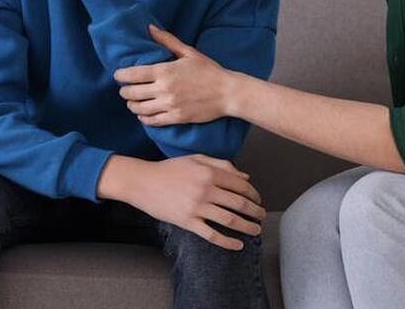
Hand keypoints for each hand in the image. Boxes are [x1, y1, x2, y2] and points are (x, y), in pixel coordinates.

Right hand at [103, 154, 265, 250]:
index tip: (258, 200)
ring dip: (247, 227)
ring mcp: (196, 207)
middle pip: (239, 204)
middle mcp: (206, 190)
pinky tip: (238, 245)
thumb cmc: (169, 169)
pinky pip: (212, 235)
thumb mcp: (196, 159)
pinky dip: (227, 242)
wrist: (143, 182)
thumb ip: (222, 165)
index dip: (254, 194)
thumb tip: (245, 177)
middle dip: (255, 212)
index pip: (241, 185)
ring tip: (256, 230)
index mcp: (209, 173)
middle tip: (262, 216)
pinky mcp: (187, 222)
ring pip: (230, 220)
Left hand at [115, 26, 238, 124]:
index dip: (121, 76)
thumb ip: (167, 40)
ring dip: (132, 105)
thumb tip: (150, 28)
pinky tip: (144, 114)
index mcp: (165, 71)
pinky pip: (152, 121)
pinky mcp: (176, 118)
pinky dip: (144, 118)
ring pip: (139, 109)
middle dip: (125, 91)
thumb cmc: (209, 71)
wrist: (227, 93)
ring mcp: (169, 105)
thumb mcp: (189, 52)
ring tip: (133, 102)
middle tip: (125, 89)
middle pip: (132, 93)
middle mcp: (164, 89)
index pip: (133, 74)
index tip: (118, 75)